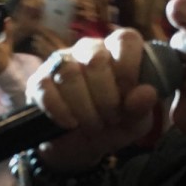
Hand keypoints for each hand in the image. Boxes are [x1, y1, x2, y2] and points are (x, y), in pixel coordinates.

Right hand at [25, 29, 157, 171]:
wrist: (80, 146)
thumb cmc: (113, 124)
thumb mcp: (135, 123)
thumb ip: (143, 108)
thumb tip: (147, 93)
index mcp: (118, 52)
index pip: (126, 39)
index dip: (128, 70)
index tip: (128, 98)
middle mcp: (89, 50)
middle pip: (95, 59)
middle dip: (106, 98)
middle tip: (110, 119)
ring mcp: (61, 62)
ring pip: (69, 74)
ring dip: (84, 107)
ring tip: (93, 125)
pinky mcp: (38, 81)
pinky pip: (45, 88)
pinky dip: (60, 111)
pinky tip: (70, 124)